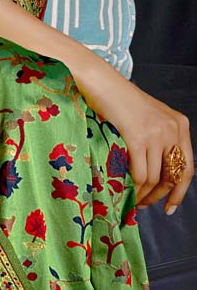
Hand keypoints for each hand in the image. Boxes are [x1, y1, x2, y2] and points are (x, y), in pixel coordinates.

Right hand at [72, 54, 192, 213]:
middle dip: (159, 195)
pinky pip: (138, 173)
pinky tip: (125, 190)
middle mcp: (172, 130)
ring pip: (153, 178)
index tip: (170, 207)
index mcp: (179, 124)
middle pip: (171, 175)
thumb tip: (154, 174)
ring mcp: (155, 134)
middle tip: (145, 206)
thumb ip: (158, 139)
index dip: (180, 191)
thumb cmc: (119, 100)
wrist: (101, 83)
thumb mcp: (149, 117)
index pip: (187, 167)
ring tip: (132, 200)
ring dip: (143, 194)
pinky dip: (132, 187)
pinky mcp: (137, 138)